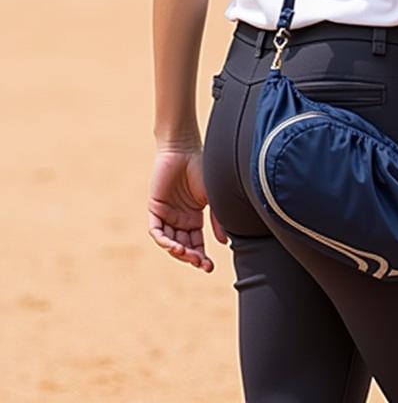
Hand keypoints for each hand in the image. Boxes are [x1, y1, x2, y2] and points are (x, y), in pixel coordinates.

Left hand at [148, 145, 226, 271]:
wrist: (185, 149)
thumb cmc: (203, 168)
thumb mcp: (213, 198)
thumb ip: (216, 220)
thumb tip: (222, 244)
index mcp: (195, 218)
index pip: (197, 243)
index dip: (202, 257)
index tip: (209, 268)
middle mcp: (180, 219)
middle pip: (184, 246)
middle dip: (191, 257)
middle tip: (200, 264)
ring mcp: (167, 215)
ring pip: (170, 241)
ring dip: (178, 251)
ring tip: (187, 254)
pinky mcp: (155, 209)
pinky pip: (157, 231)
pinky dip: (164, 241)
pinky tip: (174, 246)